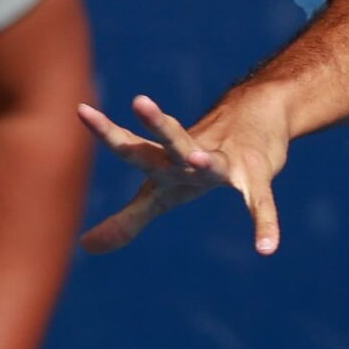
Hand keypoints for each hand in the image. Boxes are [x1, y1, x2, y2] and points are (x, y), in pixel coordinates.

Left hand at [78, 90, 289, 254]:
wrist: (255, 120)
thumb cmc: (196, 163)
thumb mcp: (161, 195)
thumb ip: (126, 220)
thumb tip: (85, 246)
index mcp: (164, 161)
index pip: (131, 146)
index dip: (107, 131)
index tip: (81, 109)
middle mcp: (190, 157)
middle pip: (170, 141)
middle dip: (156, 125)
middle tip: (140, 100)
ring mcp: (225, 164)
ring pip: (212, 160)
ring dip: (204, 160)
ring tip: (196, 158)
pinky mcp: (255, 175)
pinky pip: (260, 202)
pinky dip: (265, 223)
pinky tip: (267, 248)